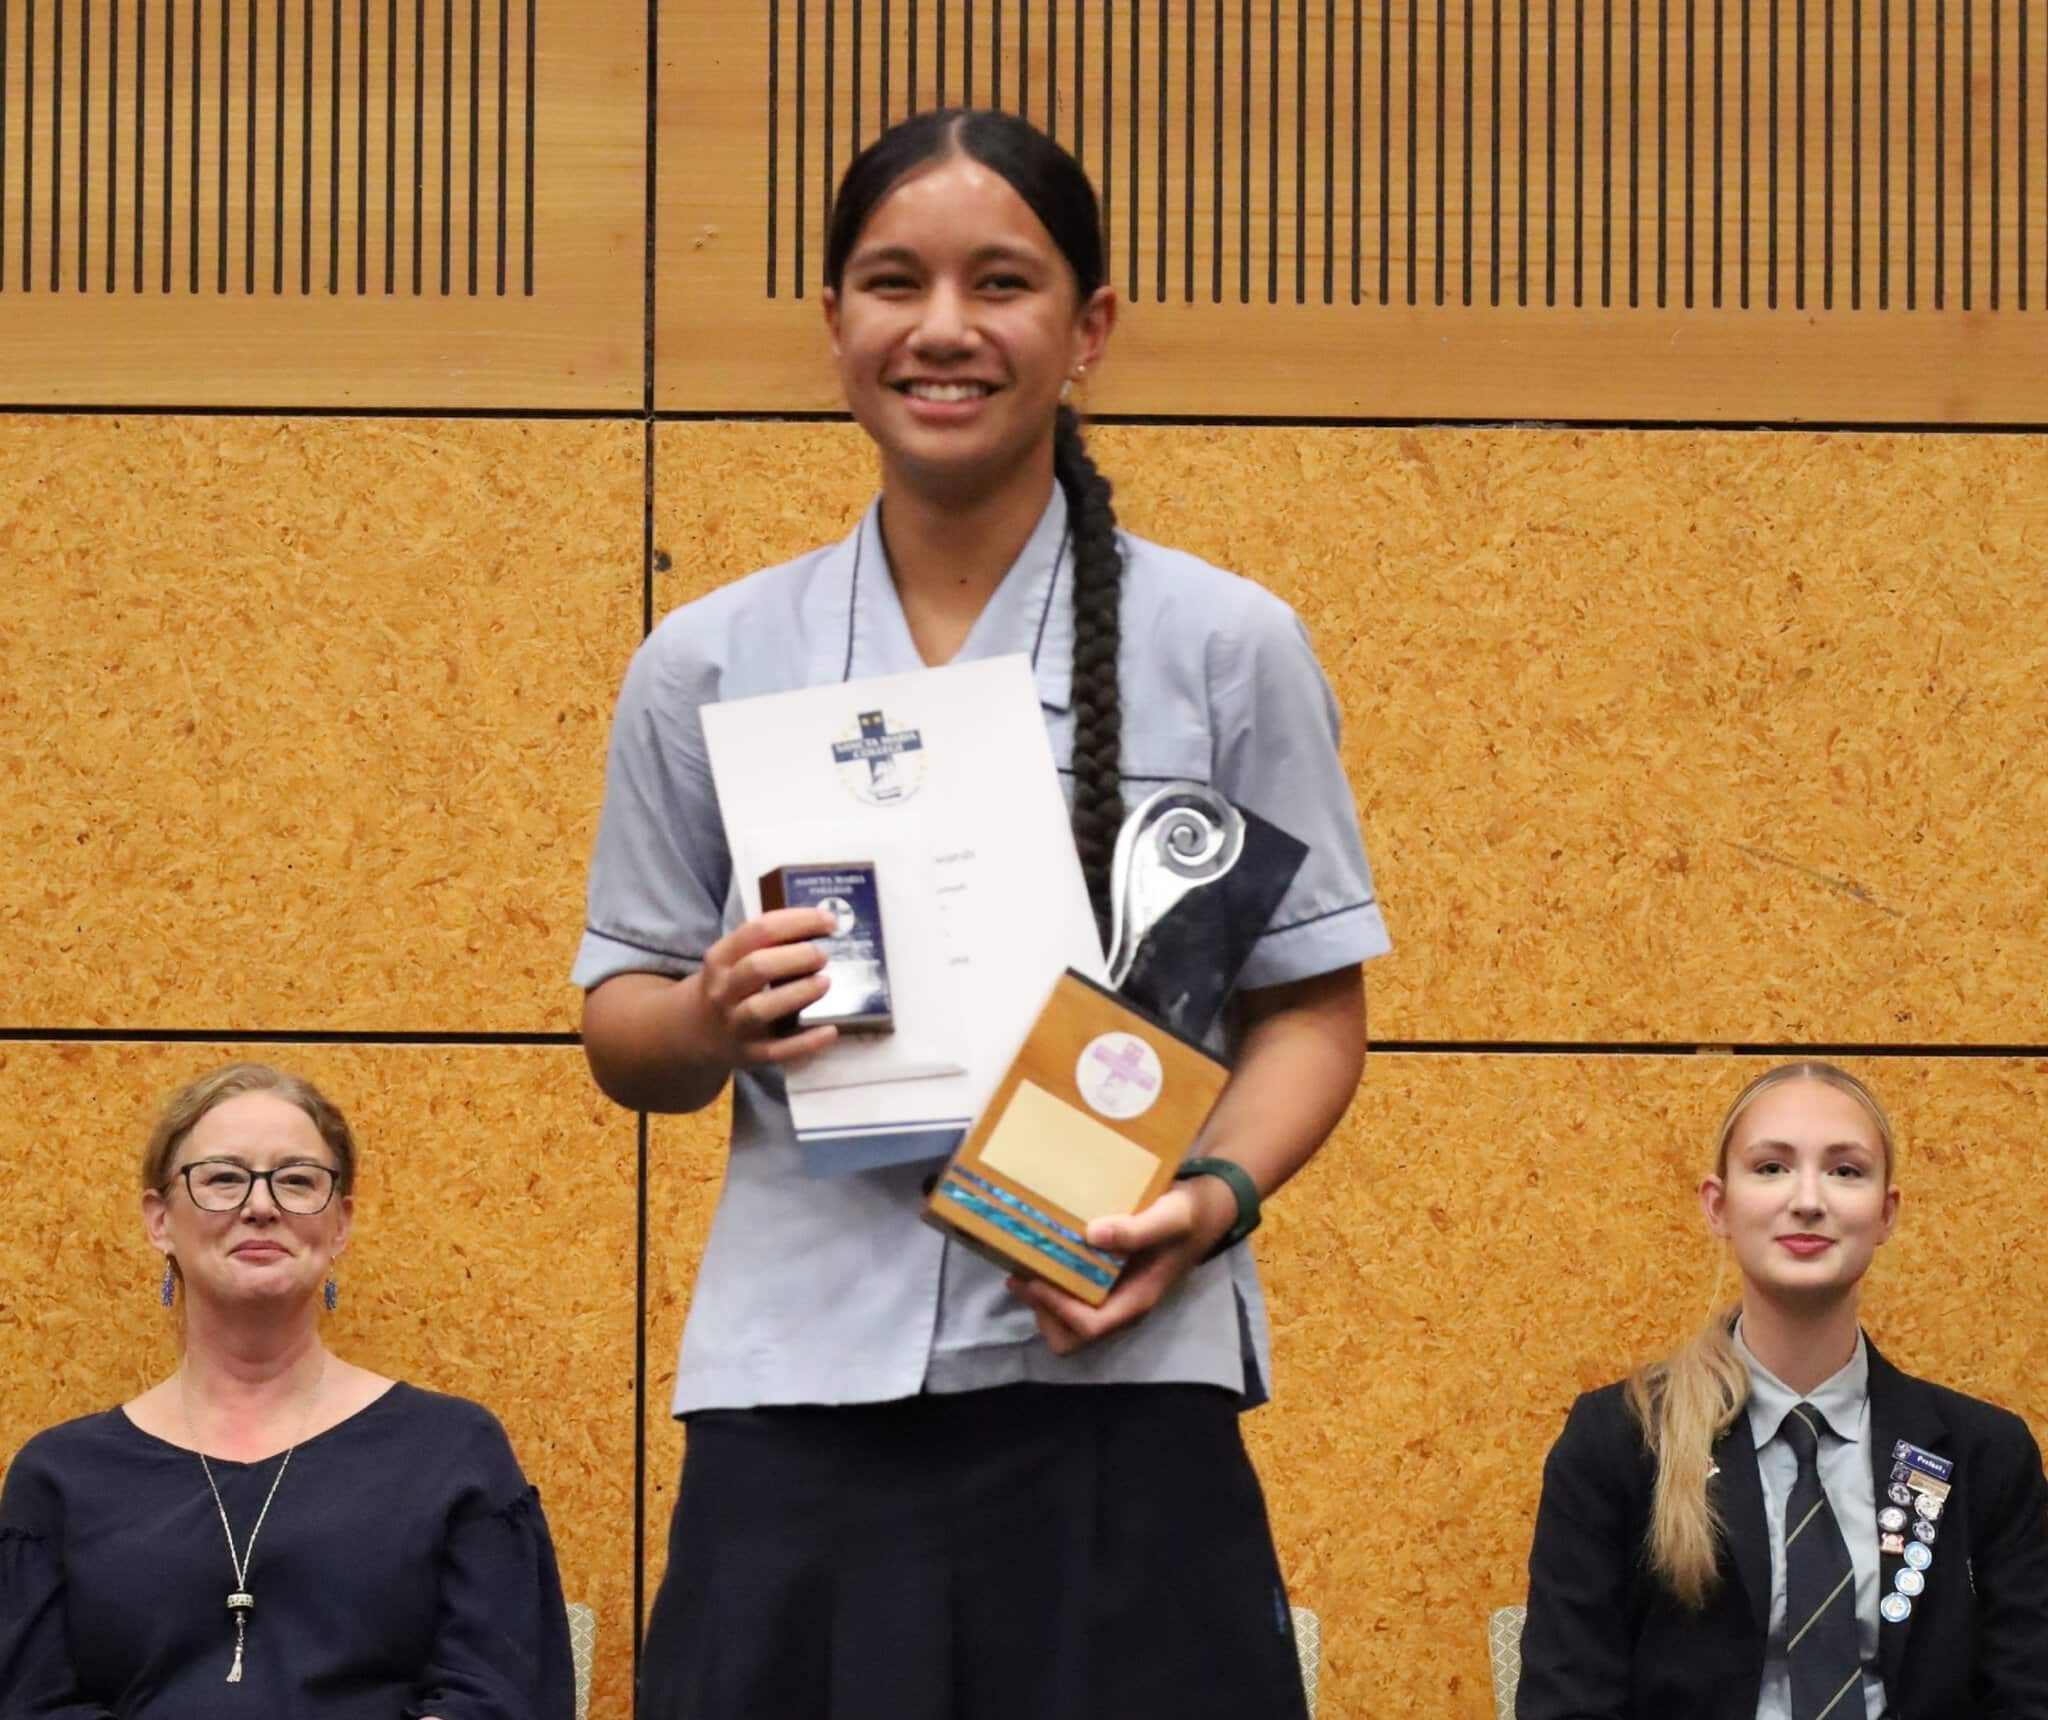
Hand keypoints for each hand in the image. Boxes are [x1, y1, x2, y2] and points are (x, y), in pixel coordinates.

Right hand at [693, 908, 840, 1066]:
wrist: (699, 1032)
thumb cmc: (732, 986)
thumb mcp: (735, 959)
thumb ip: (769, 943)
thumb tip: (823, 925)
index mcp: (721, 959)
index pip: (757, 931)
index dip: (797, 921)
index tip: (829, 921)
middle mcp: (724, 991)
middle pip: (756, 967)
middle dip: (796, 957)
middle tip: (824, 955)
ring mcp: (735, 1024)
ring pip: (761, 1008)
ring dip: (798, 993)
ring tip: (825, 982)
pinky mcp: (751, 1054)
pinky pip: (778, 1050)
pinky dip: (806, 1043)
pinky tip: (830, 1031)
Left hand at [1006, 1173, 1238, 1354]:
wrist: (1206, 1210)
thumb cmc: (1189, 1215)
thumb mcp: (1170, 1217)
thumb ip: (1137, 1229)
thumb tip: (1092, 1235)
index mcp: (1136, 1300)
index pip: (1088, 1326)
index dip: (1056, 1308)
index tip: (1032, 1277)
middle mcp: (1122, 1307)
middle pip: (1071, 1337)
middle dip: (1043, 1312)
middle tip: (1022, 1275)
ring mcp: (1114, 1298)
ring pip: (1067, 1324)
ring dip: (1042, 1302)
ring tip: (1026, 1266)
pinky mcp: (1107, 1283)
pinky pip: (1072, 1300)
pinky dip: (1051, 1287)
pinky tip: (1043, 1256)